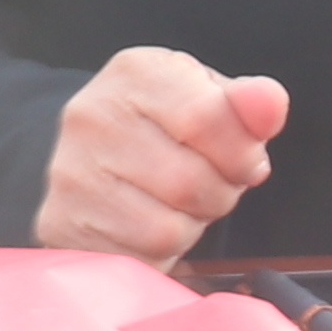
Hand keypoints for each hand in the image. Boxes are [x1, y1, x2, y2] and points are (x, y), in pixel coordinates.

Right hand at [34, 48, 288, 264]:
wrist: (98, 158)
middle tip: (207, 184)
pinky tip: (150, 228)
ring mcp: (71, 172)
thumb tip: (269, 101)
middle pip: (190, 180)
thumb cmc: (167, 130)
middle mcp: (92, 116)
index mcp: (136, 72)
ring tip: (177, 205)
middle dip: (217, 193)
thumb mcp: (210, 103)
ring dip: (190, 226)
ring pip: (167, 227)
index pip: (207, 117)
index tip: (241, 158)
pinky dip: (161, 253)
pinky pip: (140, 257)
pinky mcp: (62, 223)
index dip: (240, 151)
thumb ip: (247, 106)